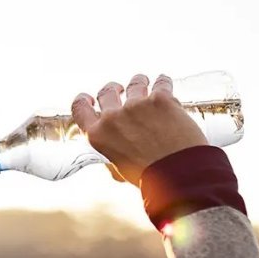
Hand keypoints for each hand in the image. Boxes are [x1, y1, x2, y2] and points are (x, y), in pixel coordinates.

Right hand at [71, 74, 208, 186]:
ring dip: (139, 82)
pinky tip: (163, 82)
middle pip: (106, 92)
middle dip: (114, 89)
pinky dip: (162, 81)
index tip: (90, 98)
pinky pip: (160, 82)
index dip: (84, 100)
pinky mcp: (160, 99)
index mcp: (98, 135)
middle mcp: (113, 118)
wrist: (178, 174)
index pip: (80, 108)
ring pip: (134, 82)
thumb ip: (112, 151)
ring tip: (145, 83)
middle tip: (121, 90)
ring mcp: (136, 106)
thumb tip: (114, 146)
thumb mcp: (119, 167)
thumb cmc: (149, 176)